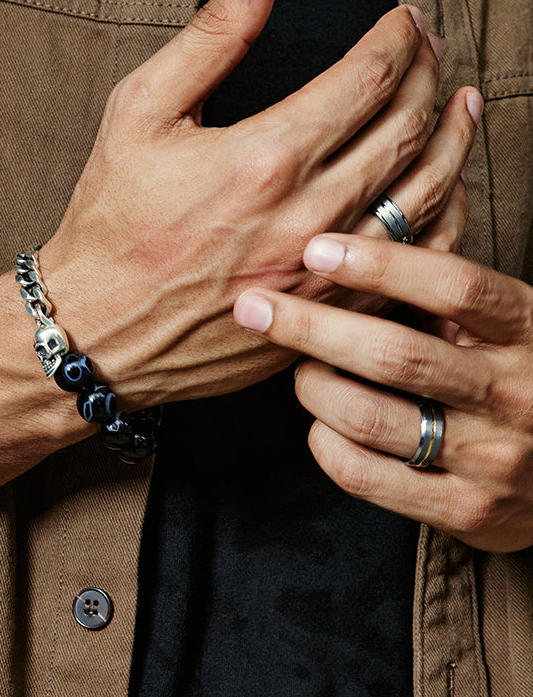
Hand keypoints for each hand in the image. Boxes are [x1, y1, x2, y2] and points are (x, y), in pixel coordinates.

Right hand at [43, 0, 465, 408]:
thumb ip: (213, 33)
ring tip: (458, 110)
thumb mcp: (141, 111)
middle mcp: (307, 216)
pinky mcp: (324, 312)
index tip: (401, 22)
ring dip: (452, 142)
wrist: (97, 329)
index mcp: (266, 158)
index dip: (398, 38)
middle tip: (430, 54)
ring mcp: (323, 271)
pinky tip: (440, 193)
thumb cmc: (111, 227)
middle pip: (407, 128)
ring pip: (425, 194)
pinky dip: (440, 217)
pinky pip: (411, 262)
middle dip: (429, 77)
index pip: (369, 78)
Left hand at [234, 233, 532, 552]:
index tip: (317, 249)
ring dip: (314, 386)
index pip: (455, 287)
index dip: (380, 265)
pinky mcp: (464, 510)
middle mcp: (515, 395)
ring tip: (302, 370)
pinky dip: (324, 441)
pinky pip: (364, 475)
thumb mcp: (509, 330)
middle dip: (311, 326)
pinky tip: (321, 423)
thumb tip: (347, 253)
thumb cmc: (523, 382)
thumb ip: (447, 299)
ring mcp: (492, 460)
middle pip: (395, 355)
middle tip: (254, 307)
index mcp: (531, 332)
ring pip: (367, 416)